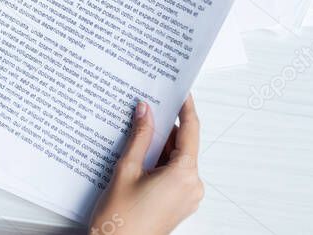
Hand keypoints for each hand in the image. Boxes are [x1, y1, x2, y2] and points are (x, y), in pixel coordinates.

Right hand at [89, 96, 202, 234]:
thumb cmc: (120, 220)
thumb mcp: (126, 169)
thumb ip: (139, 136)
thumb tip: (145, 111)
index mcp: (184, 175)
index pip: (190, 131)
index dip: (185, 108)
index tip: (181, 93)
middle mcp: (192, 187)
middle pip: (183, 145)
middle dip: (165, 129)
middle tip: (146, 111)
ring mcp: (187, 197)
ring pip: (178, 160)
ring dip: (160, 147)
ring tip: (136, 138)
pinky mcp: (179, 204)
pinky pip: (175, 175)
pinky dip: (160, 163)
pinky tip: (140, 158)